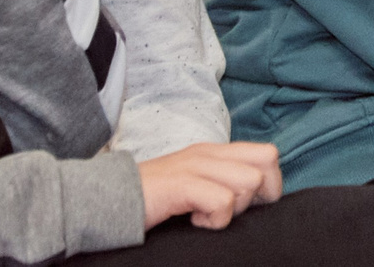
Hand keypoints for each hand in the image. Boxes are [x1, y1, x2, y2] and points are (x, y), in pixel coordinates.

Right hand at [139, 141, 281, 230]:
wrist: (104, 199)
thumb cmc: (152, 199)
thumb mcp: (193, 183)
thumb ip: (221, 181)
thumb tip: (255, 199)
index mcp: (214, 152)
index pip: (268, 153)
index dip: (269, 183)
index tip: (245, 206)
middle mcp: (209, 153)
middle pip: (267, 161)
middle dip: (259, 194)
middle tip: (229, 211)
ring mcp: (195, 166)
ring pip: (249, 181)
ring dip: (234, 208)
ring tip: (205, 215)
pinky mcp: (181, 185)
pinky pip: (222, 200)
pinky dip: (215, 219)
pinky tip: (193, 221)